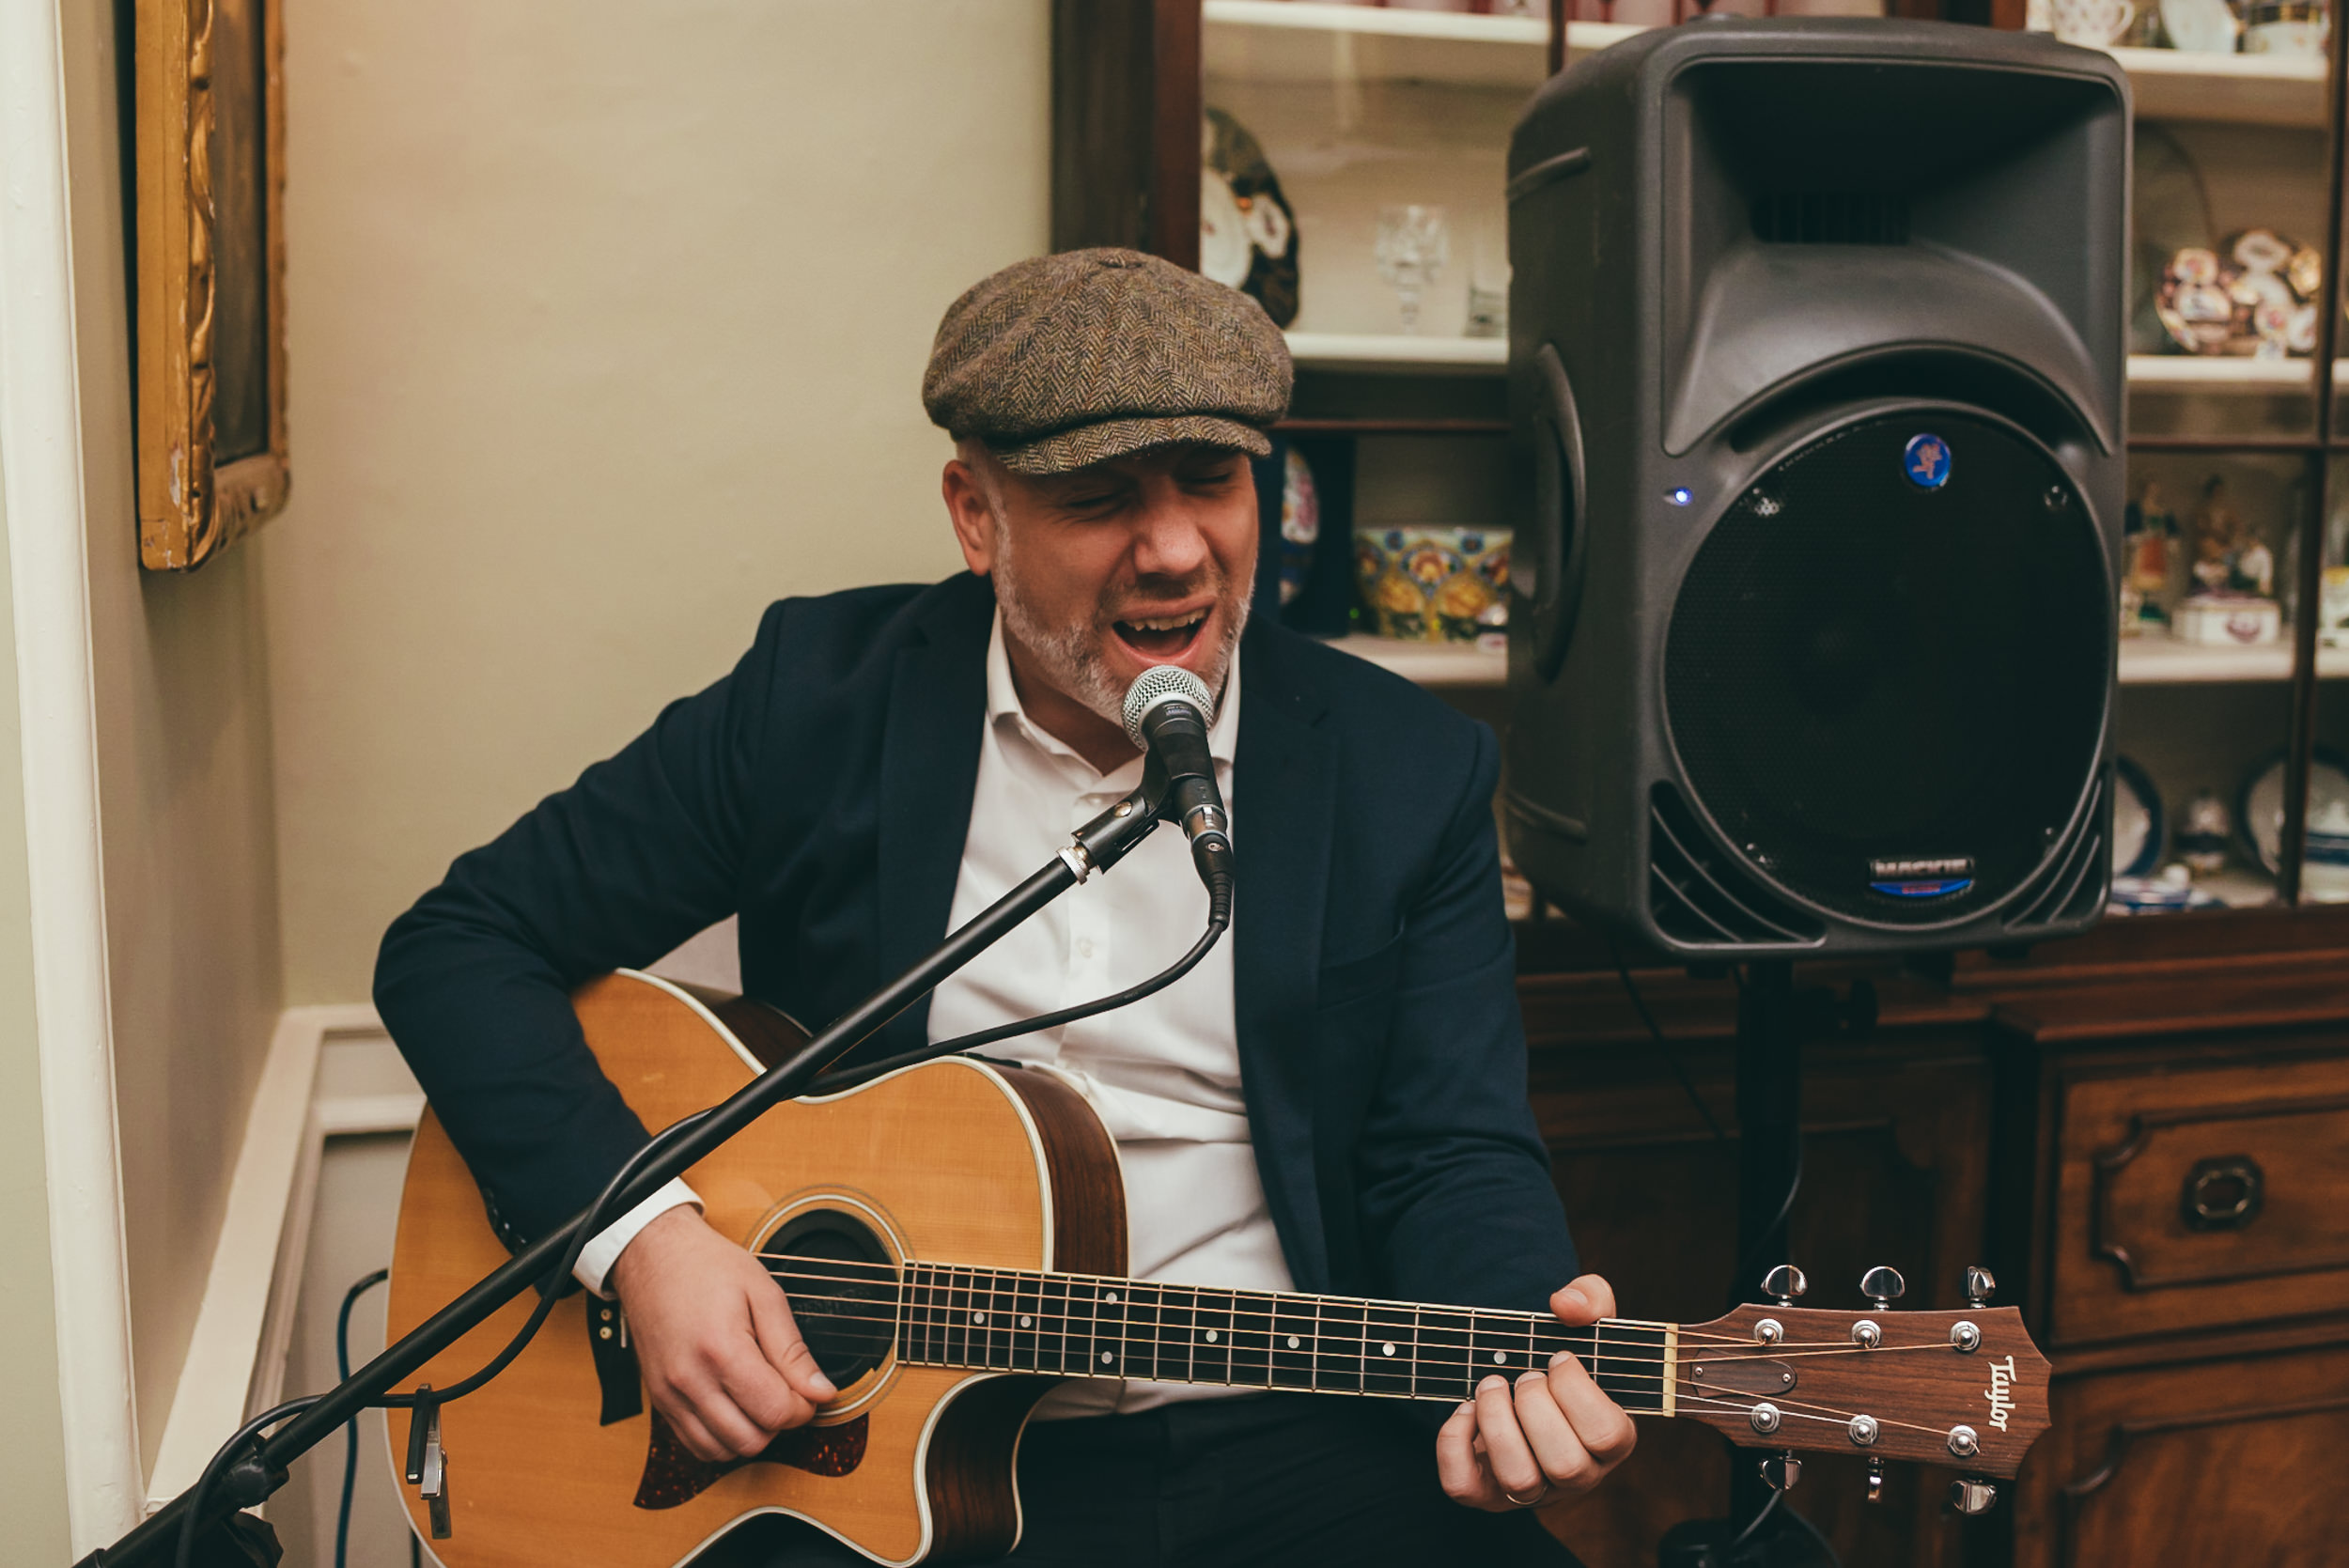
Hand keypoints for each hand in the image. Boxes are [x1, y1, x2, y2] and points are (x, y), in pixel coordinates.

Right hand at [607, 1206, 836, 1461]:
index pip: (774, 1412)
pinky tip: (736, 1407)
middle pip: (750, 1440)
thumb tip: (821, 1391)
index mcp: (721, 1349)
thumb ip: (792, 1349)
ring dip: (751, 1434)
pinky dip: (722, 1437)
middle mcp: (689, 1380)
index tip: (810, 1390)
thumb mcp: (763, 1293)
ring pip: (722, 1451)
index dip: (804, 1408)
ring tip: (760, 1397)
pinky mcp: (659, 1401)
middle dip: (780, 1423)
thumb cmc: (706, 1267)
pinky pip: (695, 1444)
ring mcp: (669, 1395)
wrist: (652, 1256)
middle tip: (788, 1392)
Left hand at [1435, 1274, 1636, 1511]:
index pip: (1607, 1434)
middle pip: (1565, 1463)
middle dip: (1534, 1405)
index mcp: (1612, 1440)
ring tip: (1491, 1385)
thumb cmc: (1560, 1358)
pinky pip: (1464, 1485)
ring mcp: (1532, 1490)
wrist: (1521, 1383)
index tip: (1557, 1358)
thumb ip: (1589, 1298)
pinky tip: (1465, 1409)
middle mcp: (1578, 1475)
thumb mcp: (1584, 1321)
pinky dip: (1454, 1442)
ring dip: (1496, 1422)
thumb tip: (1565, 1305)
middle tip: (1522, 1375)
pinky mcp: (1485, 1492)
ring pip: (1519, 1480)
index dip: (1576, 1390)